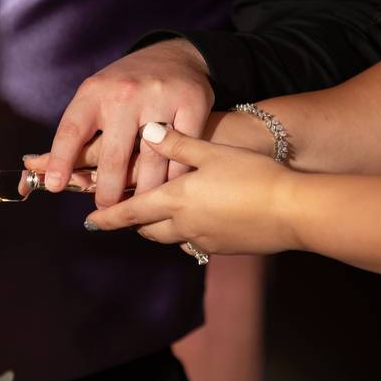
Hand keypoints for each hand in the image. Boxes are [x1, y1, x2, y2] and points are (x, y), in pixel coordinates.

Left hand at [24, 39, 213, 207]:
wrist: (178, 55)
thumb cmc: (126, 89)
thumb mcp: (97, 99)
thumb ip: (75, 134)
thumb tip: (33, 169)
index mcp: (94, 93)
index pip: (72, 130)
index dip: (60, 160)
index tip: (54, 186)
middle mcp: (124, 93)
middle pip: (113, 155)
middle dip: (107, 190)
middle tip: (105, 210)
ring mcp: (159, 97)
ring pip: (151, 159)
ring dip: (144, 191)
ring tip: (138, 210)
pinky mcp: (191, 102)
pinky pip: (182, 151)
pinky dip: (175, 176)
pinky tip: (170, 191)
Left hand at [85, 123, 298, 255]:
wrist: (291, 211)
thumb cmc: (252, 175)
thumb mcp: (213, 152)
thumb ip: (179, 143)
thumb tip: (148, 131)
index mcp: (176, 200)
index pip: (130, 212)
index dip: (107, 217)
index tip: (88, 222)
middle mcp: (184, 226)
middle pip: (148, 229)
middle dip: (134, 222)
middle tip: (126, 214)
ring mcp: (204, 241)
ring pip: (171, 238)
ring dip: (160, 229)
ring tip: (159, 217)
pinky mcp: (224, 248)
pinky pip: (195, 244)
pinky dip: (187, 235)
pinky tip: (198, 223)